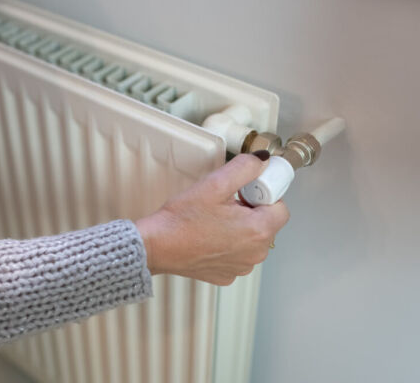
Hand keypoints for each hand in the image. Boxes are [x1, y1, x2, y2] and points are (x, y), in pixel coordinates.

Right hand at [135, 152, 289, 285]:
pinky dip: (228, 246)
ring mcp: (241, 267)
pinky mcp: (227, 275)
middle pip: (267, 224)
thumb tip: (262, 161)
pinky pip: (237, 255)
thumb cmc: (180, 221)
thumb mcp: (213, 184)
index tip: (244, 192)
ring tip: (213, 221)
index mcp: (257, 230)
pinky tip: (208, 237)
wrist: (156, 246)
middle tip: (223, 204)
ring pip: (252, 240)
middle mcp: (255, 253)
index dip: (263, 195)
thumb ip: (244, 168)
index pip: (281, 207)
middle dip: (250, 211)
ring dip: (240, 229)